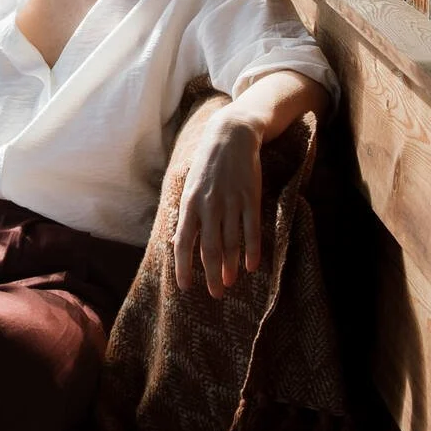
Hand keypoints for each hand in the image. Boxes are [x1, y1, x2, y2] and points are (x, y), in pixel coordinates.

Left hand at [172, 112, 262, 297]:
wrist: (230, 136)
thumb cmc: (207, 165)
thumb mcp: (190, 186)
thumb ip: (187, 213)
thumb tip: (178, 240)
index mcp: (189, 203)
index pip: (182, 242)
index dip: (183, 267)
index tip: (185, 287)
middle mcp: (208, 206)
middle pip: (208, 248)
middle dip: (210, 274)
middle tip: (215, 294)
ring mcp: (230, 202)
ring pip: (230, 243)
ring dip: (230, 266)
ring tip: (229, 283)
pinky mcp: (250, 198)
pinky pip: (251, 230)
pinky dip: (252, 250)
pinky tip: (252, 267)